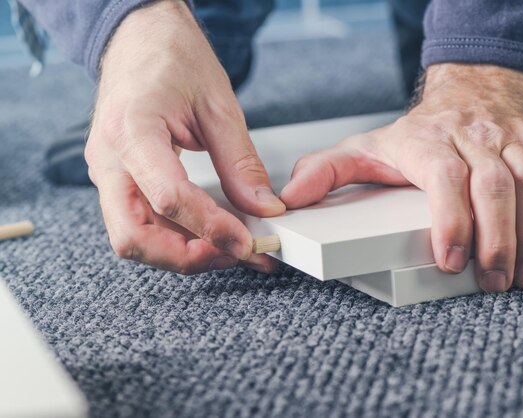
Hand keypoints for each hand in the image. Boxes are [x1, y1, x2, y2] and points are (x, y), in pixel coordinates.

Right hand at [85, 0, 284, 273]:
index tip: (247, 242)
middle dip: (187, 257)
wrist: (139, 38)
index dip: (211, 228)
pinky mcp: (118, 179)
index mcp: (132, 130)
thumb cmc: (171, 57)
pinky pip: (140, 222)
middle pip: (134, 237)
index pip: (168, 198)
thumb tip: (263, 208)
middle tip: (235, 253)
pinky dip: (174, 237)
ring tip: (229, 247)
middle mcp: (109, 159)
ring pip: (133, 238)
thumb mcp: (219, 106)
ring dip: (181, 253)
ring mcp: (108, 172)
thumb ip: (240, 163)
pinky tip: (208, 233)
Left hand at [281, 64, 522, 291]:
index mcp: (429, 143)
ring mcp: (512, 141)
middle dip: (498, 239)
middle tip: (495, 282)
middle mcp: (474, 139)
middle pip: (495, 186)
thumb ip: (327, 171)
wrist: (470, 88)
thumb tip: (290, 199)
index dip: (452, 220)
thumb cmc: (419, 130)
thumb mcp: (365, 147)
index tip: (452, 260)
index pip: (445, 179)